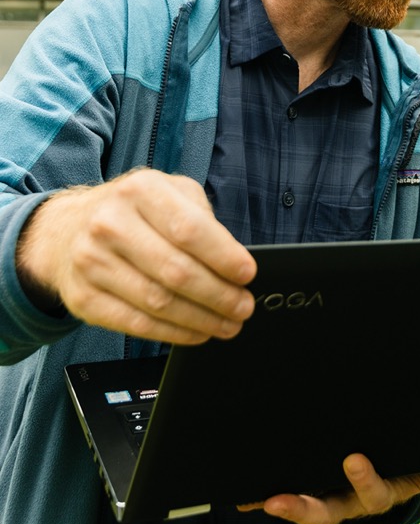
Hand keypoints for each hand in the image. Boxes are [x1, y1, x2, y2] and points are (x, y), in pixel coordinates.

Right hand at [15, 170, 256, 344]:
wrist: (67, 229)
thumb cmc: (133, 211)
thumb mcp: (168, 192)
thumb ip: (201, 217)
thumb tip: (234, 260)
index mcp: (140, 190)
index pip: (188, 229)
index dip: (223, 256)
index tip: (248, 274)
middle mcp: (111, 223)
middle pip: (175, 271)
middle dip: (219, 295)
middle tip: (243, 307)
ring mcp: (92, 262)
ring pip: (158, 303)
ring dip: (201, 320)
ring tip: (227, 324)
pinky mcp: (83, 299)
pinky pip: (136, 324)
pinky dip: (173, 333)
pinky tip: (196, 333)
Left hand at [238, 454, 419, 523]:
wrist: (393, 469)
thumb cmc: (407, 464)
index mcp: (379, 493)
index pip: (373, 493)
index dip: (364, 480)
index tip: (353, 459)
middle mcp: (349, 501)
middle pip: (326, 513)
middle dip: (306, 508)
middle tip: (282, 501)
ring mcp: (328, 498)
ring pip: (303, 510)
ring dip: (283, 507)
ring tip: (263, 500)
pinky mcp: (310, 489)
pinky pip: (286, 498)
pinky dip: (265, 500)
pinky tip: (244, 498)